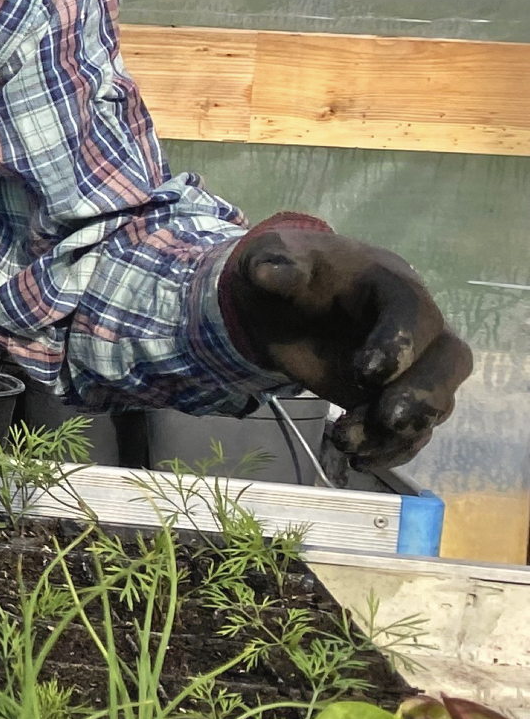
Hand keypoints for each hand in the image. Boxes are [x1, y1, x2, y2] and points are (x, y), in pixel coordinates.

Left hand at [219, 219, 471, 470]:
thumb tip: (268, 274)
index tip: (366, 373)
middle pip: (450, 360)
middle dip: (424, 394)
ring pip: (434, 403)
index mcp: (392, 285)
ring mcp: (412, 367)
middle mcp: (417, 329)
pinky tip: (357, 460)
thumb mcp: (274, 259)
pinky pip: (413, 430)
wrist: (286, 303)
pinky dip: (391, 450)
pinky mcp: (396, 399)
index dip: (400, 343)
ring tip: (345, 440)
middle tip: (386, 419)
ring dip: (398, 430)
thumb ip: (275, 265)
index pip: (415, 313)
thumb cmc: (289, 273)